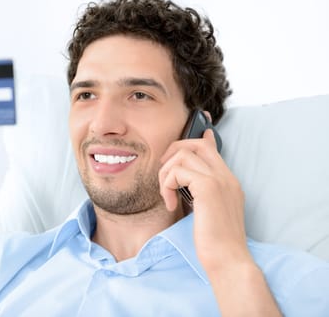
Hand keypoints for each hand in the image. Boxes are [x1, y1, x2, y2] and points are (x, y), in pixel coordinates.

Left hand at [158, 129, 249, 271]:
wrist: (228, 259)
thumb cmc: (216, 242)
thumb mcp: (208, 211)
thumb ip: (200, 193)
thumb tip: (186, 182)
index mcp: (228, 181)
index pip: (212, 148)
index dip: (199, 139)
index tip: (196, 133)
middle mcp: (226, 176)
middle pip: (195, 144)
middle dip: (172, 152)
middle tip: (165, 174)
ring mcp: (218, 179)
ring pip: (182, 155)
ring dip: (166, 175)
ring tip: (167, 196)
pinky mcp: (208, 187)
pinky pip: (177, 171)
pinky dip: (167, 186)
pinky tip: (171, 205)